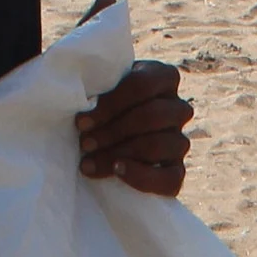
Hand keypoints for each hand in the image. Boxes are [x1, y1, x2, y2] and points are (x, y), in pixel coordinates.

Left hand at [77, 56, 191, 197]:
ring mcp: (179, 141)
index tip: (81, 121)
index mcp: (163, 77)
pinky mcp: (176, 171)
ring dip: (119, 154)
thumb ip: (95, 82)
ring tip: (89, 162)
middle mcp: (177, 108)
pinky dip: (143, 177)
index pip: (143, 85)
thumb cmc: (96, 106)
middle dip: (113, 131)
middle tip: (84, 143)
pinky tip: (117, 172)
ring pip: (160, 145)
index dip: (111, 104)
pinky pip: (171, 179)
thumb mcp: (96, 86)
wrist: (99, 140)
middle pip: (153, 115)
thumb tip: (77, 92)